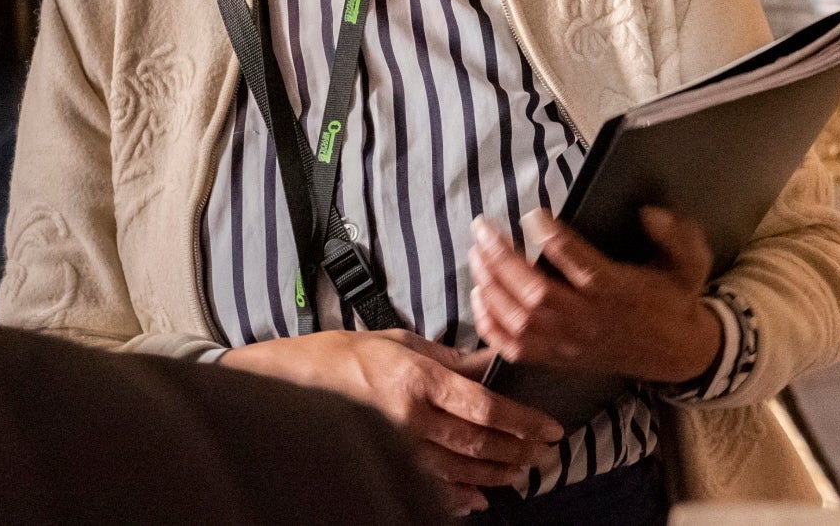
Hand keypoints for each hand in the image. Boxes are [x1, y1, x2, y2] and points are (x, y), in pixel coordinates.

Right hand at [220, 328, 562, 513]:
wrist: (290, 382)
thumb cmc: (343, 354)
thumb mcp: (399, 341)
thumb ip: (449, 356)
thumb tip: (490, 361)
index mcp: (418, 378)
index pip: (484, 406)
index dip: (522, 422)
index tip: (550, 429)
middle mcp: (410, 417)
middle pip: (478, 443)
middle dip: (518, 452)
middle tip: (546, 456)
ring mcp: (395, 446)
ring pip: (459, 470)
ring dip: (496, 475)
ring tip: (522, 474)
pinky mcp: (382, 463)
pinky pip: (427, 488)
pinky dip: (457, 497)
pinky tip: (478, 498)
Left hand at [469, 207, 723, 385]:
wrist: (676, 353)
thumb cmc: (675, 299)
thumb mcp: (690, 262)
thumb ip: (678, 235)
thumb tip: (649, 214)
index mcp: (621, 293)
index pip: (582, 268)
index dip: (554, 240)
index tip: (533, 214)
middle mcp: (591, 320)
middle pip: (538, 295)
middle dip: (503, 259)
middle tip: (483, 227)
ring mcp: (570, 343)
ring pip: (521, 320)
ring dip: (492, 286)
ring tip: (476, 252)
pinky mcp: (558, 357)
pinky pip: (516, 348)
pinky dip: (490, 325)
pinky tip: (477, 295)